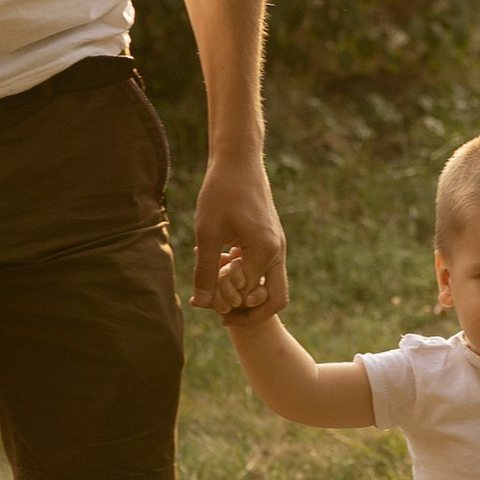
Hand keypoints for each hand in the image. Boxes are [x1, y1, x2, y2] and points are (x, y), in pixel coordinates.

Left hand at [194, 145, 286, 315]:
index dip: (225, 305)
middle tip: (224, 319)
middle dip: (250, 314)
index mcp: (265, 252)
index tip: (202, 303)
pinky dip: (250, 279)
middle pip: (275, 300)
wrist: (238, 160)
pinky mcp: (272, 239)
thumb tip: (202, 303)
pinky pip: (267, 269)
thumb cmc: (221, 192)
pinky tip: (224, 273)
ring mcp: (278, 245)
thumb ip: (205, 270)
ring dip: (249, 295)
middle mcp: (278, 251)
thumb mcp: (207, 232)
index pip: (248, 296)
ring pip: (272, 285)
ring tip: (221, 297)